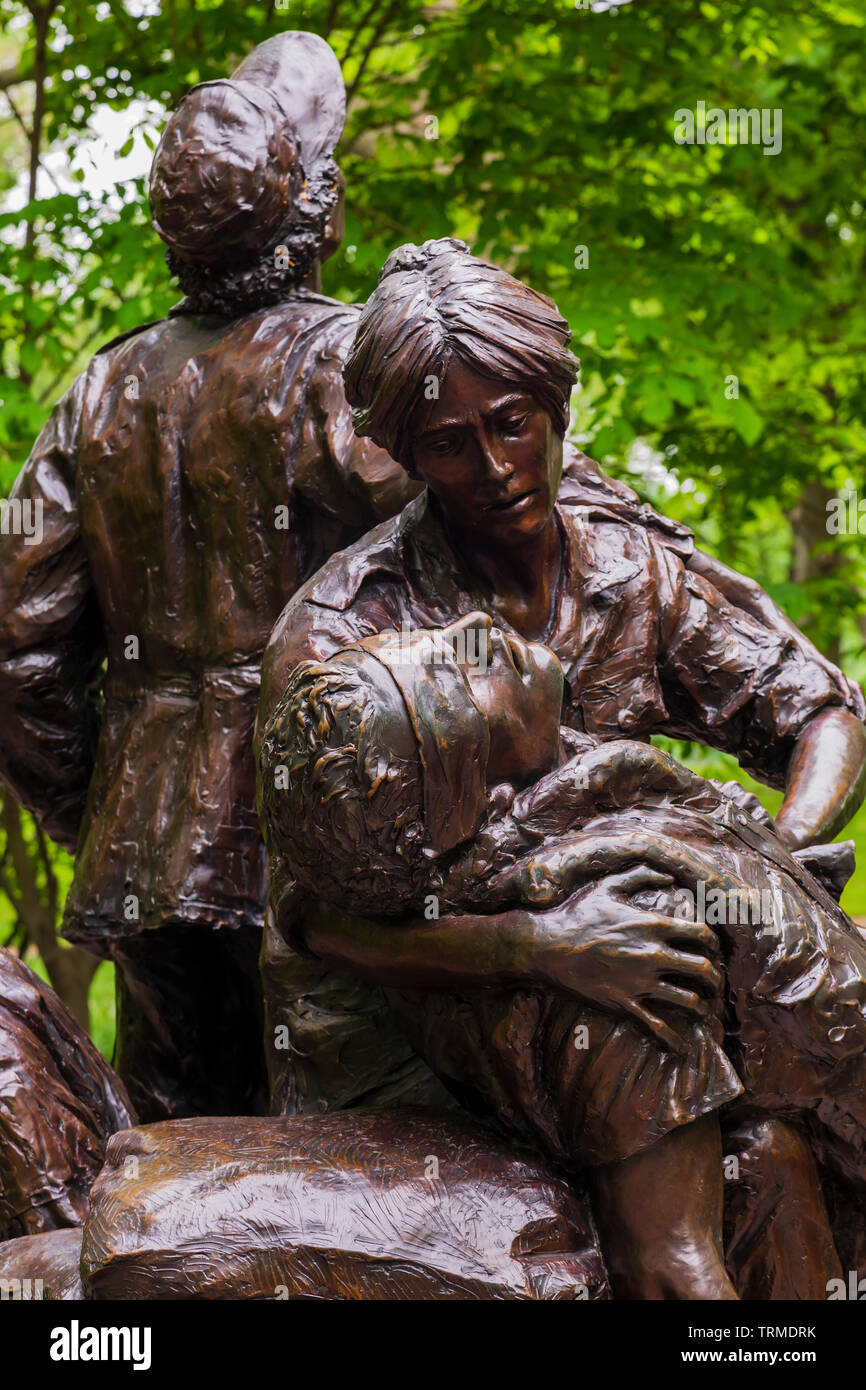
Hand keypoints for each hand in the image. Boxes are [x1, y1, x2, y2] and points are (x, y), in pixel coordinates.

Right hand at [523, 867, 722, 1050]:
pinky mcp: (624, 1003)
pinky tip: (681, 1046)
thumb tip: (669, 876)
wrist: (548, 945)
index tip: (712, 950)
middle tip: (715, 984)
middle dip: (715, 978)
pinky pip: (656, 1026)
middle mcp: (653, 954)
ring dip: (701, 1007)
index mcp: (653, 925)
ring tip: (703, 1010)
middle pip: (703, 969)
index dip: (714, 943)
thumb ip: (641, 875)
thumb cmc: (577, 913)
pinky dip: (673, 1039)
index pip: (701, 934)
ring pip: (688, 1000)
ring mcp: (640, 981)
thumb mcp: (609, 886)